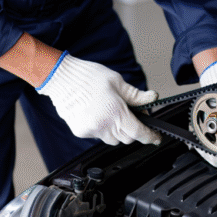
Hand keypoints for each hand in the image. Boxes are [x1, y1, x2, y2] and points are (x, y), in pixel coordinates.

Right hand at [37, 52, 161, 145]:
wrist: (61, 78)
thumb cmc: (88, 76)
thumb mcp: (117, 82)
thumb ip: (136, 95)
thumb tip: (152, 98)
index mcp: (116, 112)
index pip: (139, 132)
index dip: (150, 136)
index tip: (156, 137)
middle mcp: (104, 125)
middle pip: (127, 138)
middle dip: (132, 130)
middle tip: (130, 115)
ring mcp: (92, 130)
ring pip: (112, 139)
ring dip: (117, 131)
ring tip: (110, 112)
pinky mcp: (81, 132)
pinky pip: (98, 136)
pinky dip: (102, 129)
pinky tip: (97, 114)